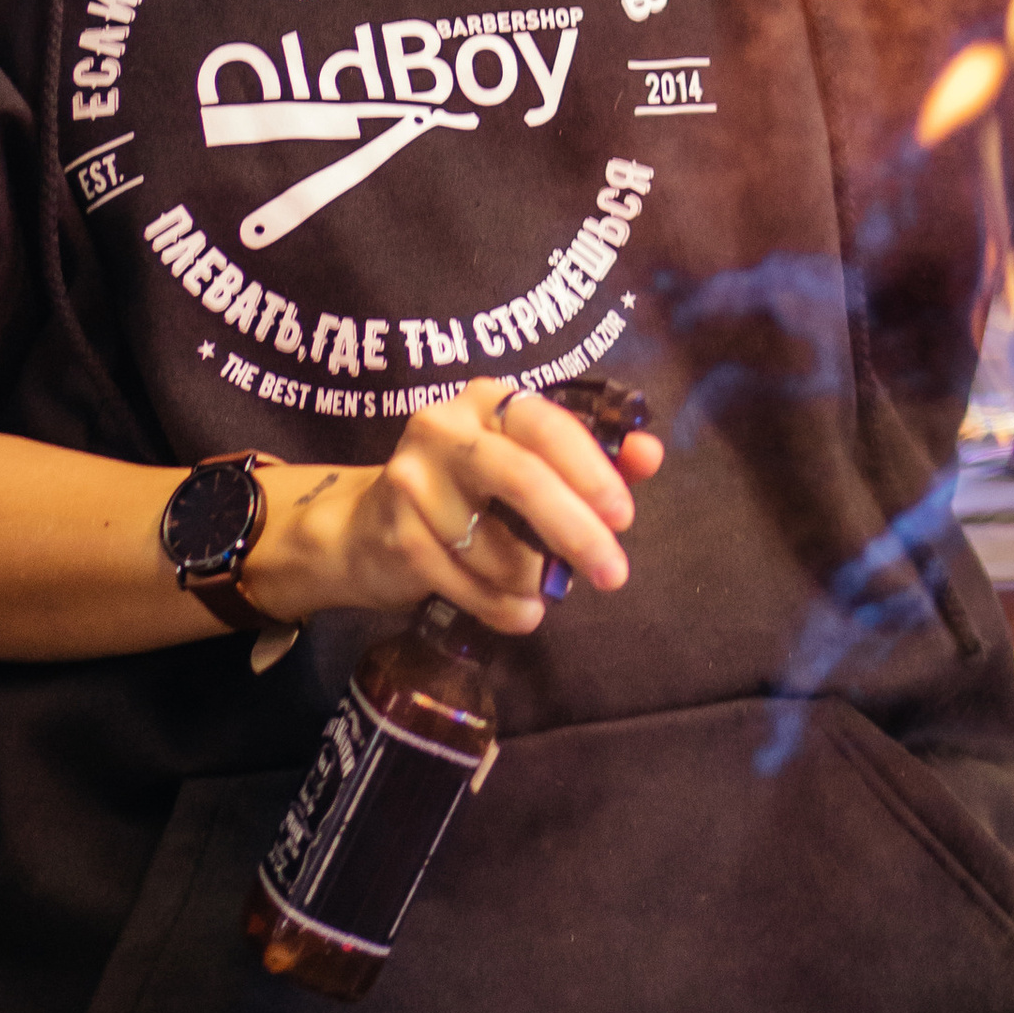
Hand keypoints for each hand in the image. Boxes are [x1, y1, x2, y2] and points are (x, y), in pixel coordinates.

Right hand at [241, 383, 663, 636]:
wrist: (363, 531)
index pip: (547, 424)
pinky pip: (472, 586)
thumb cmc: (464, 494)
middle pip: (523, 479)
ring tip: (538, 590)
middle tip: (614, 574)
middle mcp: (442, 428)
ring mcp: (412, 481)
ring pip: (501, 549)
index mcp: (485, 400)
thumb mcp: (524, 466)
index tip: (624, 516)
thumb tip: (650, 453)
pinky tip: (517, 611)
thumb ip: (590, 457)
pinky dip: (506, 609)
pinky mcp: (398, 535)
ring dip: (533, 583)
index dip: (592, 470)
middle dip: (577, 532)